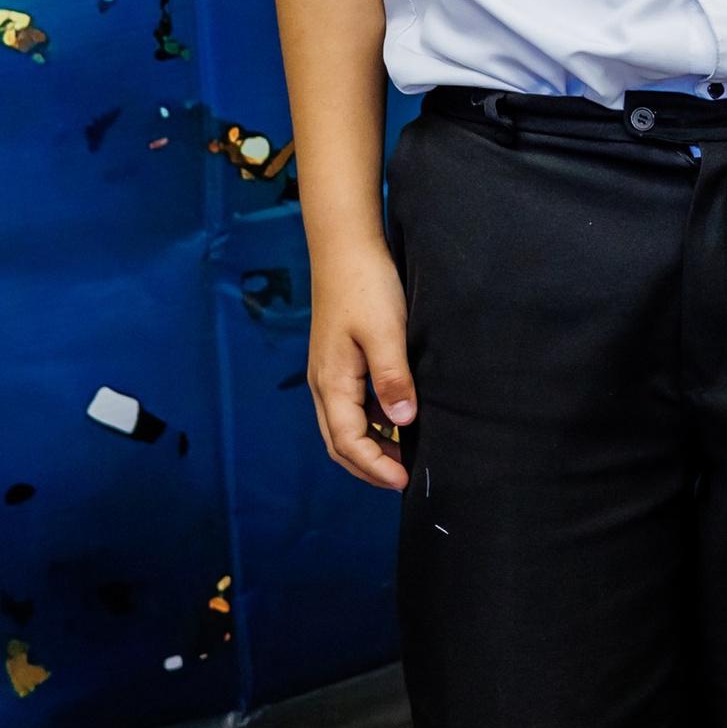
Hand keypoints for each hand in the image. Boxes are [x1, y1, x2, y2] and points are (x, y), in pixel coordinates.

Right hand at [308, 243, 416, 489]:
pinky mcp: (339, 361)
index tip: (403, 481)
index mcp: (331, 382)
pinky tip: (396, 420)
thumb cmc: (365, 285)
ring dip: (370, 447)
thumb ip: (392, 378)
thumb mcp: (385, 332)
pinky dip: (370, 423)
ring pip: (344, 426)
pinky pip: (351, 406)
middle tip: (403, 479)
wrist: (344, 246)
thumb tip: (402, 423)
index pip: (348, 442)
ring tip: (403, 456)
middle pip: (340, 442)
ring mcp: (329, 373)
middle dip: (368, 466)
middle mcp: (323, 383)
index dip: (375, 466)